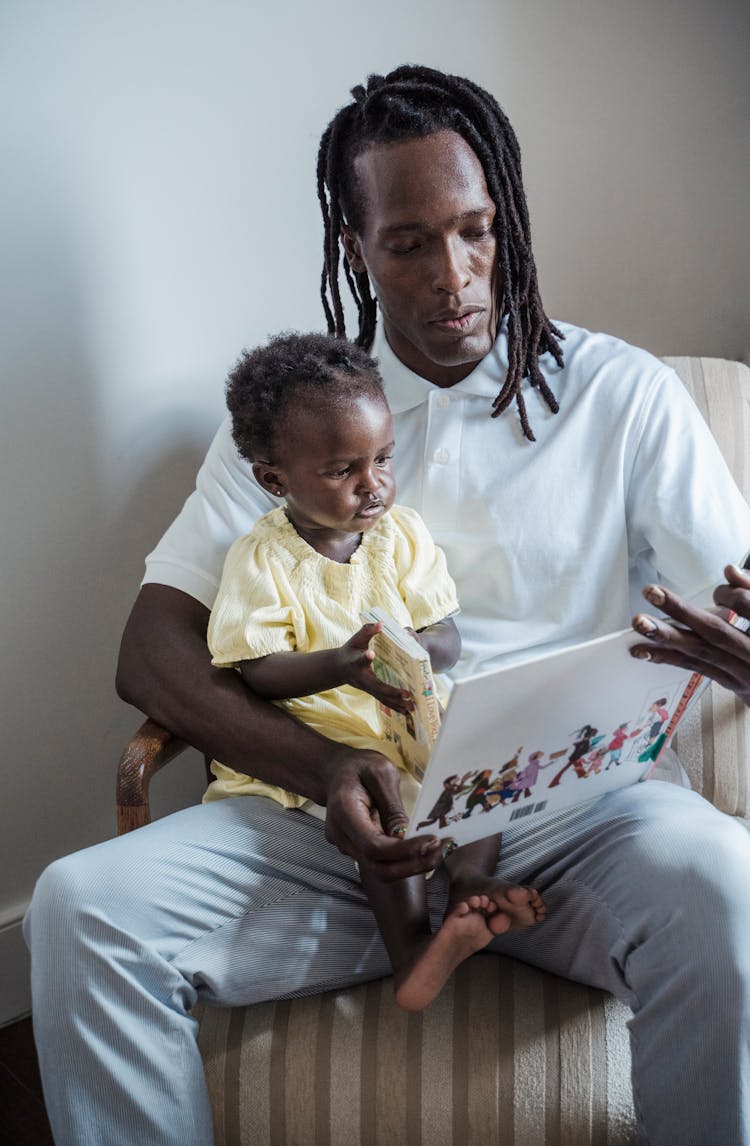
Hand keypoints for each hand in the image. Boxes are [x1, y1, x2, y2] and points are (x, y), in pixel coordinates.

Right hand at [323, 748, 443, 879]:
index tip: (432, 841)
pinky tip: (422, 846)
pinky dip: (403, 858)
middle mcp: (341, 835)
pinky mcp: (356, 848)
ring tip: (437, 848)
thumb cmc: (359, 767)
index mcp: (344, 812)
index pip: (374, 847)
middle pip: (377, 867)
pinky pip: (380, 860)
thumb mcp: (380, 773)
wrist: (336, 771)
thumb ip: (392, 805)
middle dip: (412, 865)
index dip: (405, 850)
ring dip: (411, 864)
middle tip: (440, 850)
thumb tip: (405, 835)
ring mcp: (346, 845)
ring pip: (380, 868)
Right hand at [337, 623, 414, 713]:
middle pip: (377, 687)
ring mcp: (367, 688)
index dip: (365, 657)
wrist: (339, 667)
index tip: (370, 654)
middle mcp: (362, 678)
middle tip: (407, 694)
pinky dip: (395, 707)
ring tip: (412, 708)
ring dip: (397, 704)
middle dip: (392, 692)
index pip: (360, 660)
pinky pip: (384, 701)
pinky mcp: (372, 692)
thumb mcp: (356, 638)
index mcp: (356, 662)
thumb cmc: (350, 650)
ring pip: (382, 698)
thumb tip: (380, 624)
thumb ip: (368, 630)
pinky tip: (407, 712)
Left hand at [630, 564, 749, 706]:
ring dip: (666, 637)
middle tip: (652, 593)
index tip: (722, 584)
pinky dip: (668, 658)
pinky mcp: (730, 683)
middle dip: (681, 611)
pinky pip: (696, 668)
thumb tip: (729, 570)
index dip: (731, 594)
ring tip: (640, 623)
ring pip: (700, 652)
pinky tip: (644, 650)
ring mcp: (742, 673)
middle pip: (715, 631)